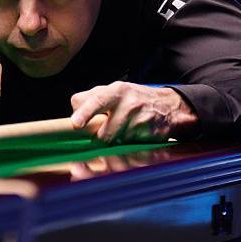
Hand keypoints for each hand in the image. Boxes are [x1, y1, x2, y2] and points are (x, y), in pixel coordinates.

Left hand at [70, 82, 197, 143]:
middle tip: (105, 131)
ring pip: (117, 145)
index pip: (97, 101)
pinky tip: (134, 137)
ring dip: (115, 144)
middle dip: (101, 138)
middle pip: (104, 135)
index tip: (76, 124)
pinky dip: (128, 149)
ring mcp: (142, 122)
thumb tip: (72, 119)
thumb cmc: (131, 99)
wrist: (168, 105)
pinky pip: (131, 151)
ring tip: (124, 131)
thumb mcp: (110, 91)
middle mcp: (130, 105)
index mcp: (116, 91)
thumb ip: (87, 100)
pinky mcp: (153, 136)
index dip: (85, 113)